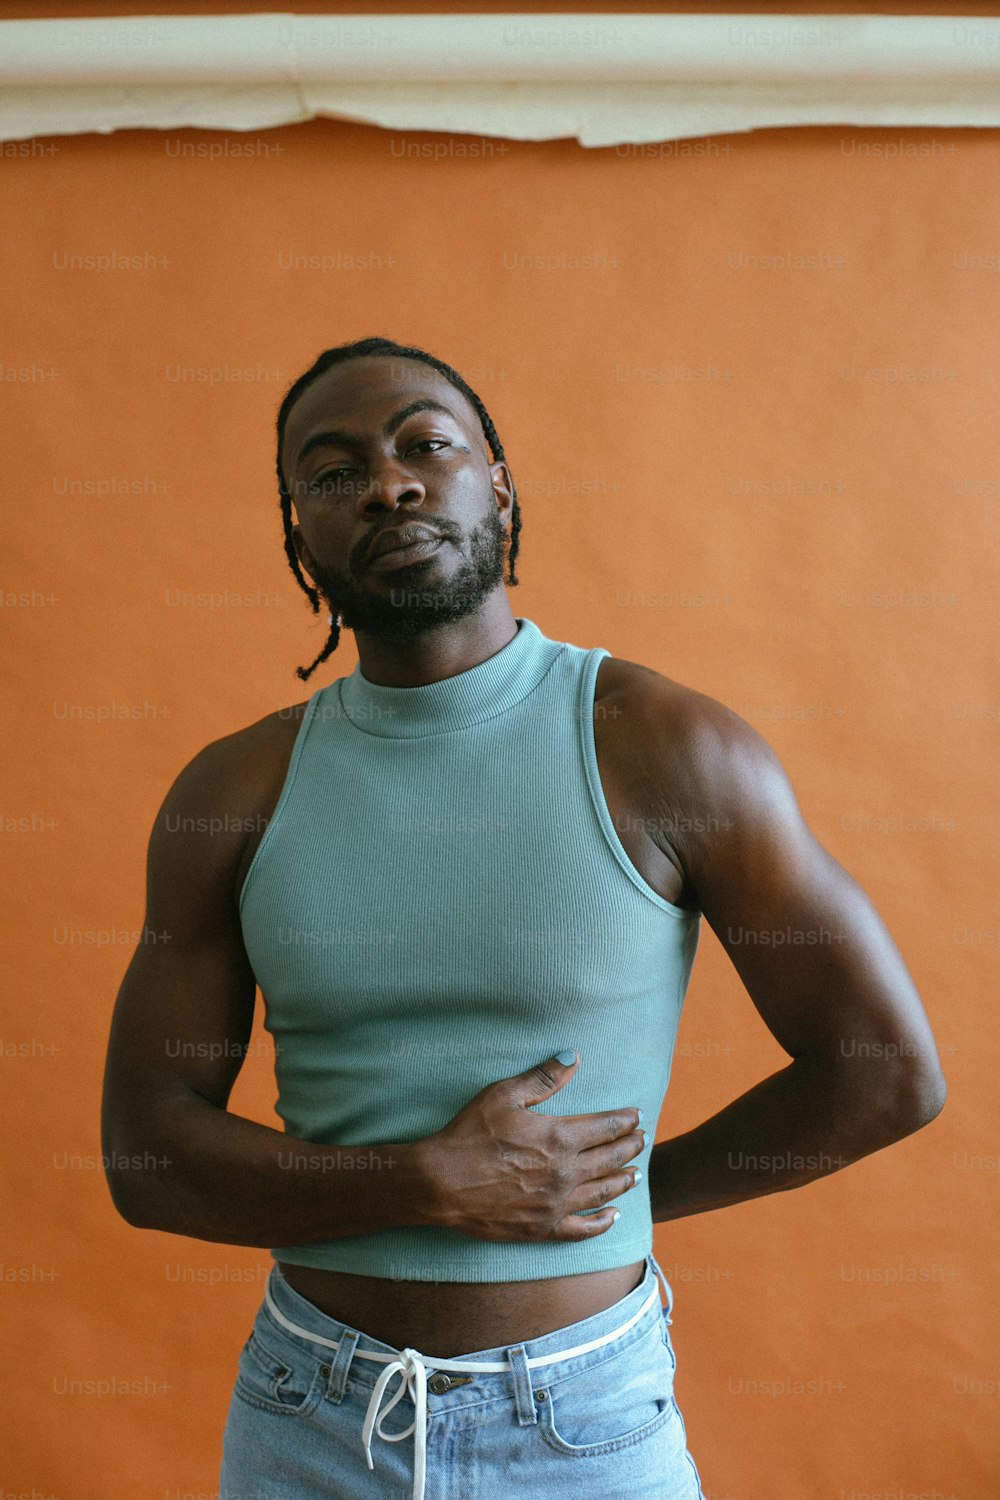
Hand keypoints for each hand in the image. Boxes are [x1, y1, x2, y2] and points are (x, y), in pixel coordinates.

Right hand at [413, 1051, 645, 1241]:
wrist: (441, 1182)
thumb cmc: (469, 1134)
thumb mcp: (504, 1095)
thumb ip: (543, 1077)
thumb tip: (574, 1057)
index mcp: (560, 1137)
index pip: (605, 1127)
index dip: (624, 1121)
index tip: (636, 1116)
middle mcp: (566, 1172)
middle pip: (610, 1159)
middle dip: (630, 1147)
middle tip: (642, 1140)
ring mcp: (556, 1203)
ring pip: (603, 1192)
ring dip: (623, 1180)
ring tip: (636, 1173)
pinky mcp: (543, 1227)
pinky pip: (582, 1228)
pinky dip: (602, 1222)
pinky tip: (613, 1216)